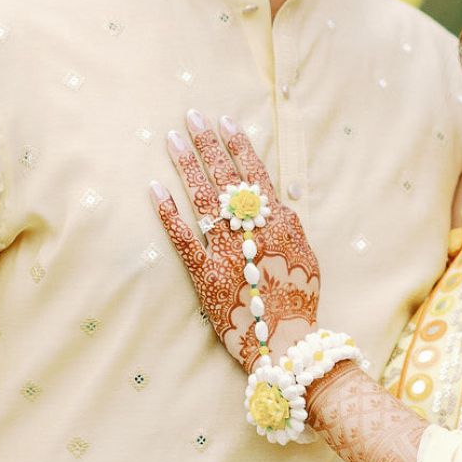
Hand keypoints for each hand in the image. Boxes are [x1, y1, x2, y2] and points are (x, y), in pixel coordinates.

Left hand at [153, 112, 320, 369]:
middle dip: (207, 145)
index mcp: (277, 224)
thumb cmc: (299, 301)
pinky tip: (155, 189)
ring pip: (202, 199)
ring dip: (186, 166)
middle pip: (225, 178)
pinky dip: (168, 212)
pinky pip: (182, 238)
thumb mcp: (305, 257)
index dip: (237, 146)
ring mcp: (225, 251)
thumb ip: (290, 227)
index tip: (224, 122)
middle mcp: (250, 231)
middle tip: (192, 118)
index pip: (254, 174)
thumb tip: (277, 202)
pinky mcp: (205, 274)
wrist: (284, 342)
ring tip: (172, 140)